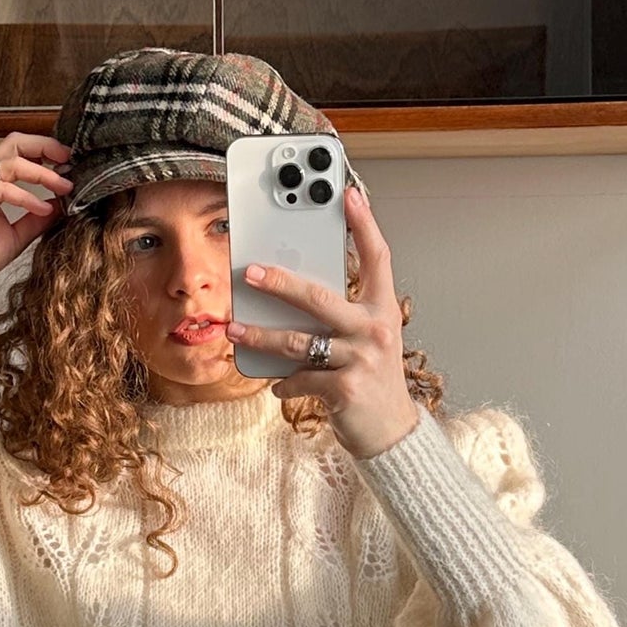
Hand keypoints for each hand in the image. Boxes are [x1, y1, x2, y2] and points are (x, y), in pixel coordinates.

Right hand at [0, 132, 74, 287]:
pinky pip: (4, 187)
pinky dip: (27, 197)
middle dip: (46, 146)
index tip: (71, 167)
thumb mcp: (17, 236)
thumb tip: (63, 206)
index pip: (22, 154)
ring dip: (43, 172)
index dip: (47, 154)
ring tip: (64, 186)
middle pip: (17, 142)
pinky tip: (42, 209)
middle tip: (69, 159)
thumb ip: (38, 219)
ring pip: (13, 160)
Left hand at [225, 184, 420, 459]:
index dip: (364, 224)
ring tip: (236, 329)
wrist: (391, 433)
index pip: (377, 257)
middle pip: (319, 297)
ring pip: (298, 341)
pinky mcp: (344, 389)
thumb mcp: (368, 339)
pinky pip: (300, 377)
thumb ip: (342, 313)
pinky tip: (276, 384)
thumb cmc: (373, 380)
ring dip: (261, 335)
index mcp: (383, 309)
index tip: (347, 193)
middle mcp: (376, 329)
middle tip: (249, 272)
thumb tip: (292, 291)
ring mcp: (361, 359)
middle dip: (280, 282)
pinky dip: (284, 382)